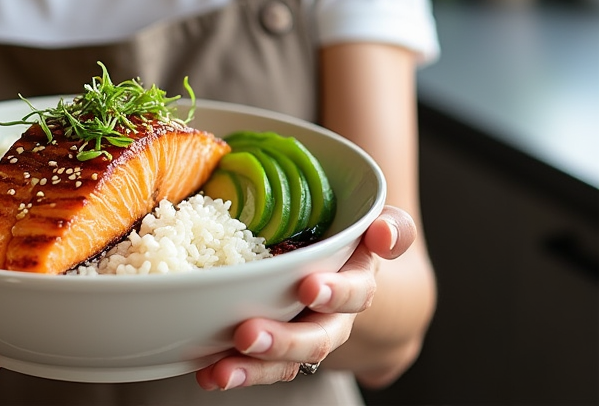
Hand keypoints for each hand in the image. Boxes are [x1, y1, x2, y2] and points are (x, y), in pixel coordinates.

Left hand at [195, 205, 416, 390]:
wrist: (343, 269)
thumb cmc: (352, 239)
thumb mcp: (373, 225)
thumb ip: (390, 228)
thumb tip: (384, 235)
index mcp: (357, 282)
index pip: (355, 291)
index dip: (335, 292)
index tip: (308, 287)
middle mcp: (334, 317)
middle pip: (317, 337)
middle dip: (284, 340)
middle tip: (249, 334)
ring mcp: (305, 335)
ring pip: (287, 361)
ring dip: (255, 368)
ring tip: (223, 370)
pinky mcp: (278, 347)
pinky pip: (261, 366)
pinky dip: (235, 371)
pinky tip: (208, 372)